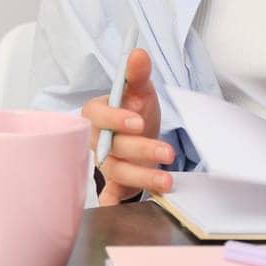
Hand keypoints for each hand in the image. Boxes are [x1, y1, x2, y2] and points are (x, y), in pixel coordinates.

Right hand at [80, 48, 173, 204]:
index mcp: (97, 113)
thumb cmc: (135, 111)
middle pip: (112, 147)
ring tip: (168, 182)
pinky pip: (110, 196)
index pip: (98, 115)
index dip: (115, 119)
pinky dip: (110, 206)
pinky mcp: (114, 184)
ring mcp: (105, 163)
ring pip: (118, 172)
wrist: (140, 136)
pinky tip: (118, 212)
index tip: (138, 122)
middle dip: (140, 150)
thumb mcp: (140, 90)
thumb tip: (137, 54)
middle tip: (167, 153)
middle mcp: (97, 140)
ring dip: (142, 178)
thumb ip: (137, 74)